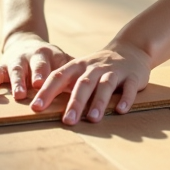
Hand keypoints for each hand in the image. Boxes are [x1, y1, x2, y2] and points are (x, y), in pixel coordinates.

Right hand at [0, 32, 70, 101]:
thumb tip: (99, 92)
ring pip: (17, 69)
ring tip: (19, 95)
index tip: (66, 88)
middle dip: (37, 77)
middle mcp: (33, 56)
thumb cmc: (49, 59)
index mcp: (51, 55)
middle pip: (37, 65)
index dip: (62, 77)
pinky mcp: (1, 65)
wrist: (25, 42)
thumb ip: (75, 75)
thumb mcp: (62, 62)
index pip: (58, 67)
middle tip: (40, 87)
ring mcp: (16, 60)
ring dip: (18, 81)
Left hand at [30, 40, 151, 124]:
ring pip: (105, 86)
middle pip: (83, 84)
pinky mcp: (132, 76)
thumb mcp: (80, 70)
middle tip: (67, 121)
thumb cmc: (98, 67)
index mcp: (78, 66)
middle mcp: (95, 68)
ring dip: (99, 102)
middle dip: (75, 103)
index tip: (36, 107)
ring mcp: (114, 71)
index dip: (47, 92)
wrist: (130, 49)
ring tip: (93, 118)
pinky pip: (129, 88)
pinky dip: (125, 98)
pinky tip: (121, 110)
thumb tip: (39, 106)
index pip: (59, 77)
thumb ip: (64, 85)